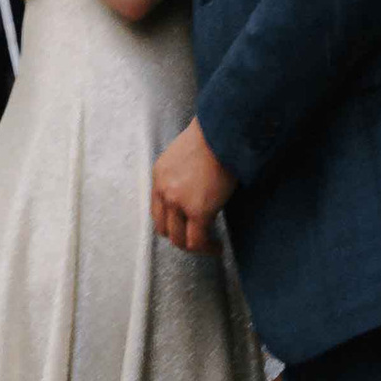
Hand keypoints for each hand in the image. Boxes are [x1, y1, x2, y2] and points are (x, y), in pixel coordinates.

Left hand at [152, 121, 234, 252]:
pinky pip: (198, 241)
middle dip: (180, 238)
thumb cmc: (212, 137)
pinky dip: (207, 248)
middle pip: (164, 229)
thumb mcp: (185, 155)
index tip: (185, 227)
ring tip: (210, 246)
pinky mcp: (198, 211)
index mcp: (159, 176)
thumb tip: (196, 190)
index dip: (171, 223)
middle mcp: (164, 191)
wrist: (222, 132)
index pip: (158, 210)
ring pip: (179, 240)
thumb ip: (183, 175)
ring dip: (194, 246)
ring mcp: (178, 203)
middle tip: (197, 239)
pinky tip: (218, 247)